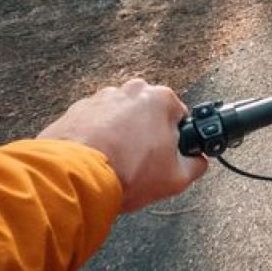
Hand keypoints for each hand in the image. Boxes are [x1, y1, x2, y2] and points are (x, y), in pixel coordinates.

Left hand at [38, 79, 207, 211]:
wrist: (76, 178)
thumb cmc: (127, 173)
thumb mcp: (177, 178)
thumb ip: (196, 165)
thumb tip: (198, 160)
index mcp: (160, 99)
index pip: (178, 116)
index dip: (176, 140)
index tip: (167, 156)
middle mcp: (129, 92)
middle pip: (146, 115)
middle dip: (145, 135)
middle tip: (141, 163)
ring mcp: (98, 99)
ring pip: (118, 119)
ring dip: (119, 136)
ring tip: (114, 164)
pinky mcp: (74, 111)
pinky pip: (92, 125)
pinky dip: (94, 139)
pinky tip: (95, 161)